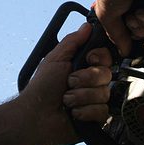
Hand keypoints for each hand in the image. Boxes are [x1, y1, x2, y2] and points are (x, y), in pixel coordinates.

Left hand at [16, 22, 113, 144]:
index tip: (89, 59)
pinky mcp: (95, 118)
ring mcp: (93, 100)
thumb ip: (72, 41)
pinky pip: (102, 111)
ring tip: (66, 100)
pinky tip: (73, 113)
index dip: (99, 57)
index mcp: (82, 67)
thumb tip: (86, 26)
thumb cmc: (41, 87)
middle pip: (107, 74)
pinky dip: (84, 112)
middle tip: (69, 82)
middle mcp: (90, 82)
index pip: (105, 57)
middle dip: (86, 78)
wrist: (36, 116)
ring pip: (104, 93)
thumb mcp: (55, 58)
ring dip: (81, 96)